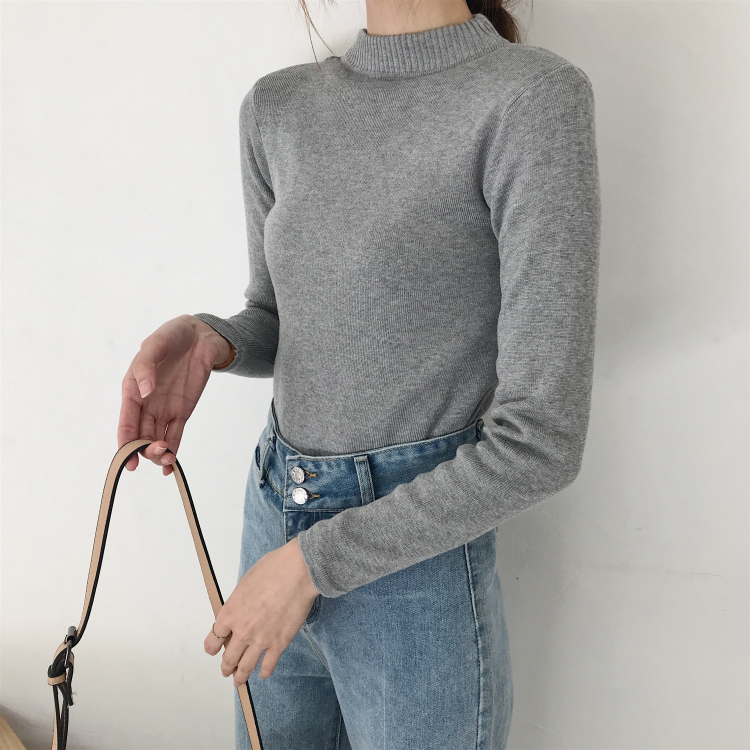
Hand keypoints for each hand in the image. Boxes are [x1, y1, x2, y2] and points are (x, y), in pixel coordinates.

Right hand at [118, 314, 233, 474]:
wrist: (200, 335)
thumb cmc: (172, 336)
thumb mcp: (156, 345)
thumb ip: (147, 366)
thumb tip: (145, 390)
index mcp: (132, 389)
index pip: (126, 422)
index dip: (126, 443)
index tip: (129, 460)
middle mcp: (145, 404)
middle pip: (140, 435)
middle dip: (145, 450)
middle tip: (159, 452)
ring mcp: (164, 409)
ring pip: (156, 439)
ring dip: (159, 454)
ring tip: (167, 459)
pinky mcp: (182, 412)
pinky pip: (175, 435)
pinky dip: (173, 451)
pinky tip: (171, 466)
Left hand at [204, 537, 319, 683]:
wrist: (297, 573)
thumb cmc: (272, 570)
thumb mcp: (245, 583)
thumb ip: (239, 602)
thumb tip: (240, 609)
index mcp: (230, 613)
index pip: (214, 638)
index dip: (213, 646)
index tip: (214, 649)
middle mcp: (242, 631)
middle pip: (228, 658)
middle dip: (226, 666)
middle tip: (226, 670)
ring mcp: (261, 640)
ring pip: (245, 667)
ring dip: (240, 676)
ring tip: (239, 680)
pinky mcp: (279, 643)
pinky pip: (268, 665)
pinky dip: (264, 672)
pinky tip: (263, 673)